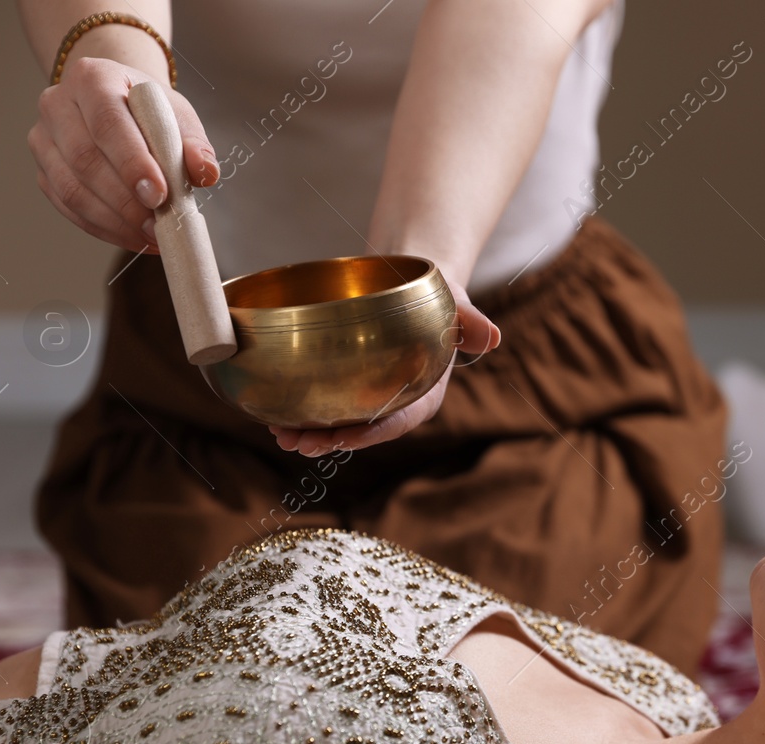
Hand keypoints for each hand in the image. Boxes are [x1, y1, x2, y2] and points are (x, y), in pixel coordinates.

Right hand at [28, 57, 218, 250]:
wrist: (119, 105)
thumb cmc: (150, 111)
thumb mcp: (178, 115)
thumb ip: (194, 143)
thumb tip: (205, 172)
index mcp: (92, 78)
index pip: (108, 122)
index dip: (132, 163)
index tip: (159, 196)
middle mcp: (57, 104)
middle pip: (84, 159)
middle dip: (125, 201)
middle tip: (159, 226)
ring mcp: (44, 139)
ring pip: (71, 189)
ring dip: (114, 221)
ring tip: (151, 236)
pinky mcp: (44, 171)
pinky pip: (68, 207)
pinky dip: (104, 229)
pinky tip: (135, 237)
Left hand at [269, 281, 500, 455]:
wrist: (412, 279)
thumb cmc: (440, 295)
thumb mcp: (458, 305)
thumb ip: (470, 324)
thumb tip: (492, 337)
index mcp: (424, 392)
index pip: (400, 420)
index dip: (373, 433)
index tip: (346, 438)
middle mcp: (394, 401)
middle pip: (362, 429)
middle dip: (331, 440)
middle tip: (300, 443)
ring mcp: (367, 394)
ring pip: (337, 420)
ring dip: (308, 432)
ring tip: (279, 435)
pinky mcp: (346, 382)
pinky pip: (321, 401)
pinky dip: (297, 409)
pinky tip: (272, 413)